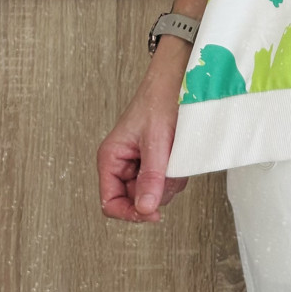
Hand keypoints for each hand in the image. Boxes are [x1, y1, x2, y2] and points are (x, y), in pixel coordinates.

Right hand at [97, 49, 189, 222]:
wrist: (179, 77)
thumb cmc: (160, 98)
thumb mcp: (156, 140)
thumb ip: (151, 176)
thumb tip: (145, 209)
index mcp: (111, 158)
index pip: (110, 203)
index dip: (129, 213)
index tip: (152, 214)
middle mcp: (123, 163)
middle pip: (136, 200)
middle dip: (156, 190)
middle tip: (170, 169)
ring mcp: (140, 163)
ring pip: (154, 192)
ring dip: (169, 180)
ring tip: (175, 154)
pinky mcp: (157, 160)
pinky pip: (166, 180)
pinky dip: (176, 172)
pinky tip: (179, 153)